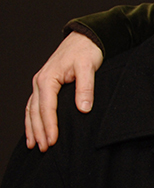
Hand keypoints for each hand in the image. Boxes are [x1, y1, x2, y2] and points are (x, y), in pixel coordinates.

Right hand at [25, 32, 103, 151]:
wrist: (85, 38)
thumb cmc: (86, 51)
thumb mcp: (88, 67)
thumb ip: (86, 87)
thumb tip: (83, 108)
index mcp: (48, 78)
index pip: (46, 107)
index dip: (49, 126)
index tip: (53, 141)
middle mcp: (40, 82)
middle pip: (35, 111)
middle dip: (38, 131)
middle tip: (44, 149)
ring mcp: (41, 84)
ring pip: (31, 110)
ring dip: (32, 128)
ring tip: (34, 145)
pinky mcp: (46, 85)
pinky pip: (35, 105)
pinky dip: (32, 119)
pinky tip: (34, 130)